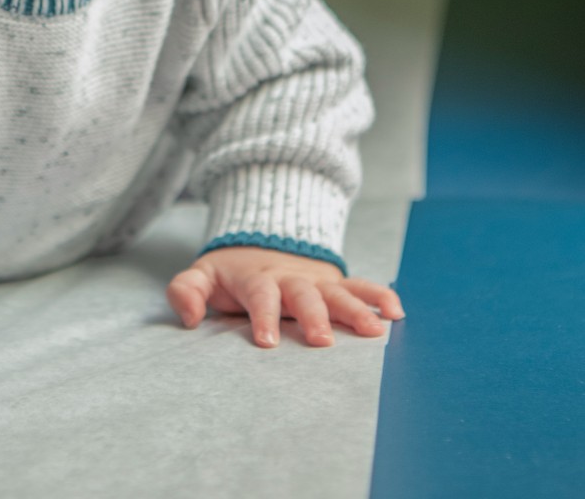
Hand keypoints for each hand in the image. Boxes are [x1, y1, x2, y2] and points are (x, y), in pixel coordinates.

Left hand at [166, 246, 405, 347]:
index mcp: (257, 279)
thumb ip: (187, 291)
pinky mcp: (336, 283)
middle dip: (314, 317)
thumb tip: (188, 316)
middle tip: (322, 342)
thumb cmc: (231, 272)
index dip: (263, 316)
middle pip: (304, 295)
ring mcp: (317, 280)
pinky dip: (380, 296)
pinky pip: (361, 286)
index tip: (267, 342)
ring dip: (356, 309)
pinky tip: (397, 313)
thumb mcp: (202, 274)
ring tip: (374, 331)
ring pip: (338, 292)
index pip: (260, 296)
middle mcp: (291, 278)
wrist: (262, 242)